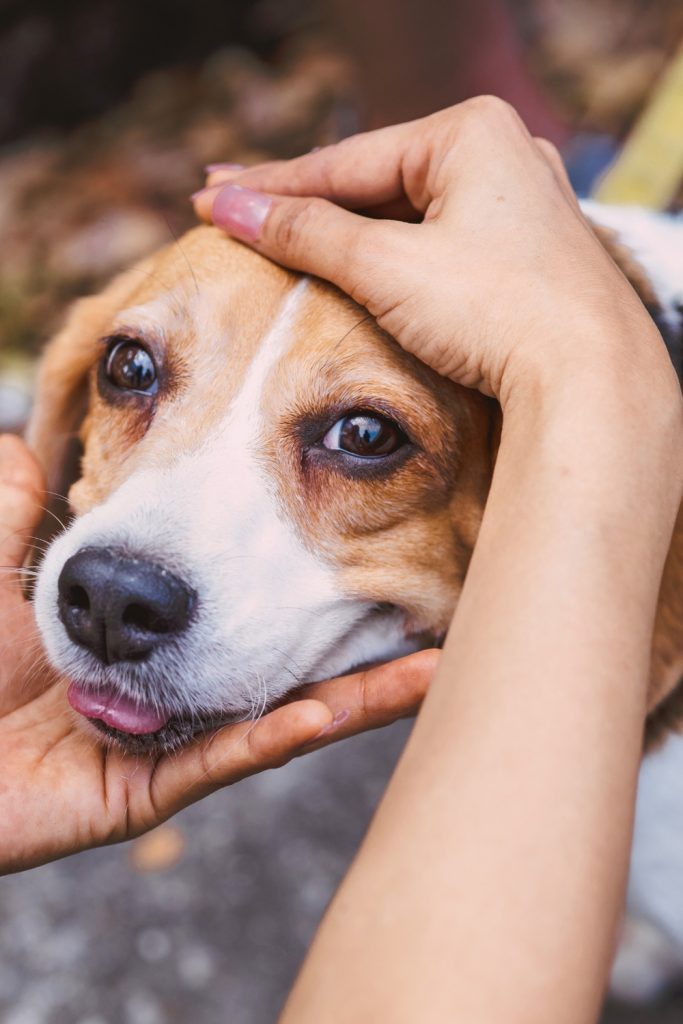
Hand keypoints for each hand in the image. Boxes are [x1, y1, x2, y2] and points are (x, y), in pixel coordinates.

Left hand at [0, 435, 435, 873]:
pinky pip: (221, 761)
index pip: (231, 585)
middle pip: (276, 649)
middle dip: (351, 616)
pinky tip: (336, 709)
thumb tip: (34, 440)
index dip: (293, 546)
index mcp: (134, 626)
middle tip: (433, 578)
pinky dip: (280, 733)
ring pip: (273, 713)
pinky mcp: (136, 793)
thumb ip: (17, 504)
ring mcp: (157, 739)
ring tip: (430, 657)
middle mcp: (161, 680)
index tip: (352, 490)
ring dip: (354, 689)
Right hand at [194, 98, 673, 406]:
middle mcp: (501, 156)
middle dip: (302, 202)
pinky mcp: (522, 256)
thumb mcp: (388, 266)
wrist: (589, 379)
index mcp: (472, 132)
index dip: (270, 185)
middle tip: (232, 207)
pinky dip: (388, 259)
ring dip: (342, 233)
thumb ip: (306, 233)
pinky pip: (436, 246)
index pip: (345, 161)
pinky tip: (352, 264)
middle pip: (374, 184)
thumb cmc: (497, 309)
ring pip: (406, 217)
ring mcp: (515, 208)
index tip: (209, 199)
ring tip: (279, 238)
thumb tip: (231, 209)